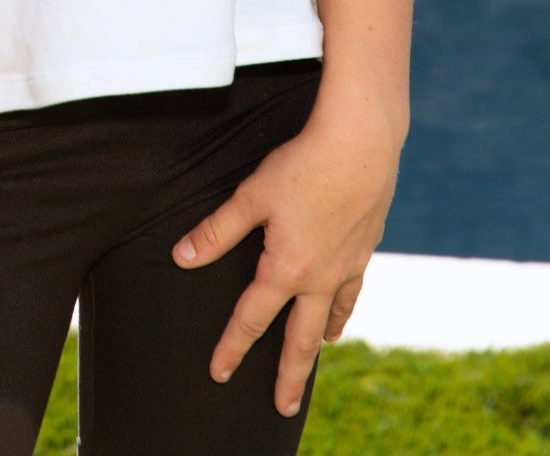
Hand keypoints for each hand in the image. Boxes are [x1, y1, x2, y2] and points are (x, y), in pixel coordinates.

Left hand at [171, 107, 401, 417]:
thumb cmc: (302, 164)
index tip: (220, 372)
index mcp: (286, 269)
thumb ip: (217, 231)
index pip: (251, 318)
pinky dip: (344, 306)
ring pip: (332, 316)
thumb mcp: (251, 195)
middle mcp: (320, 278)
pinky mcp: (366, 247)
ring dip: (320, 339)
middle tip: (282, 407)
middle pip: (300, 339)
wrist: (361, 143)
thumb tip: (183, 257)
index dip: (232, 347)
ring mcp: (348, 266)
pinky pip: (353, 290)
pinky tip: (342, 304)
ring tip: (316, 352)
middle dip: (289, 376)